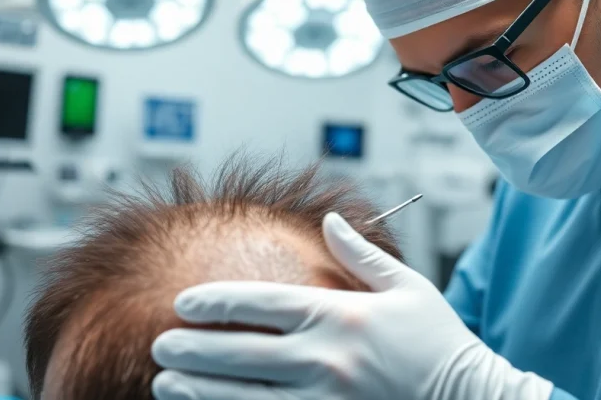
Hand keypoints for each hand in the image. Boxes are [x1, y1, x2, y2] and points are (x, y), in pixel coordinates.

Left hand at [150, 212, 552, 399]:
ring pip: (243, 398)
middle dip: (191, 349)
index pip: (262, 303)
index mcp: (341, 316)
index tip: (183, 302)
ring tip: (165, 384)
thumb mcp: (407, 288)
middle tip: (159, 344)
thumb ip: (360, 254)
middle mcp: (327, 360)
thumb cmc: (440, 344)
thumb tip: (329, 219)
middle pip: (239, 352)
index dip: (215, 302)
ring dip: (198, 392)